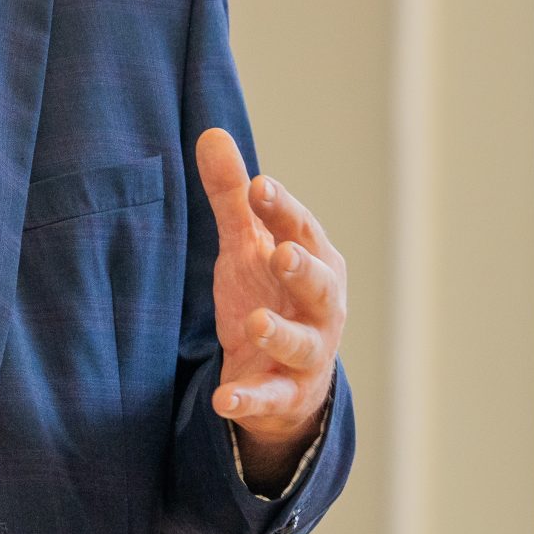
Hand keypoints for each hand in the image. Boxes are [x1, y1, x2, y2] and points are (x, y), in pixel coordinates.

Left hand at [196, 128, 347, 479]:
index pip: (301, 230)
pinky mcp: (283, 395)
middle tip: (281, 253)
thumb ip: (232, 197)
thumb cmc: (268, 293)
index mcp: (314, 261)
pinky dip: (248, 399)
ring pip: (302, 345)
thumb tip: (211, 134)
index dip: (282, 209)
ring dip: (279, 333)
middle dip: (304, 270)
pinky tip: (222, 400)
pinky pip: (269, 398)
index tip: (259, 186)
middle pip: (322, 287)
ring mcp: (306, 353)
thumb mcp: (247, 245)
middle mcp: (321, 307)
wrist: (282, 374)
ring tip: (253, 323)